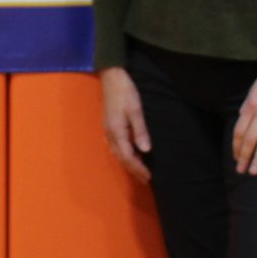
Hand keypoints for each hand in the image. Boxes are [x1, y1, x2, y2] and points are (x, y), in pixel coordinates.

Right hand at [99, 66, 150, 183]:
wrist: (111, 77)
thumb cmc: (125, 92)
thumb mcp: (136, 110)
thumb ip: (140, 130)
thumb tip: (145, 150)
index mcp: (117, 131)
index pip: (128, 156)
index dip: (138, 168)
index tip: (149, 177)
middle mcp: (110, 134)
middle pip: (121, 158)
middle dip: (134, 170)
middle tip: (146, 180)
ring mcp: (108, 130)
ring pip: (118, 153)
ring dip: (129, 164)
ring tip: (140, 171)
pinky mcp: (109, 126)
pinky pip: (116, 147)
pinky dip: (124, 155)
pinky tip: (131, 155)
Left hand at [234, 55, 256, 174]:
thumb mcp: (253, 89)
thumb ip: (247, 106)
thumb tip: (241, 120)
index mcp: (251, 106)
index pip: (239, 132)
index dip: (236, 146)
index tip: (236, 157)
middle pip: (250, 140)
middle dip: (243, 156)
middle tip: (241, 170)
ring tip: (254, 172)